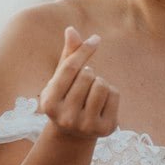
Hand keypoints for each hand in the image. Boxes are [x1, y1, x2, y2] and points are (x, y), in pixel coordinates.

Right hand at [39, 27, 118, 142]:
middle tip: (83, 86)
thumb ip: (67, 55)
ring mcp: (86, 126)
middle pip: (87, 75)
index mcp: (49, 103)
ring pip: (102, 84)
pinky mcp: (105, 129)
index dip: (84, 50)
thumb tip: (71, 29)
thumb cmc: (66, 98)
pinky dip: (110, 93)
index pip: (70, 68)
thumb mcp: (62, 79)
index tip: (96, 38)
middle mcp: (66, 118)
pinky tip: (101, 104)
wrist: (74, 134)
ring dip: (100, 82)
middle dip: (89, 74)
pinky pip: (114, 95)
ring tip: (92, 93)